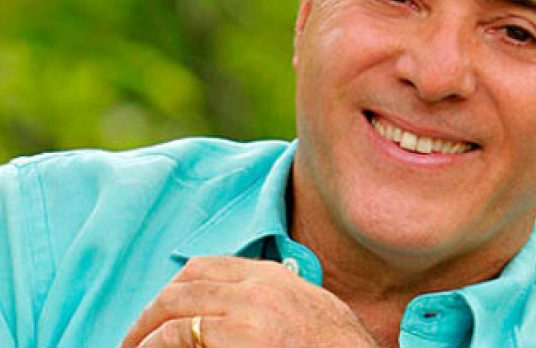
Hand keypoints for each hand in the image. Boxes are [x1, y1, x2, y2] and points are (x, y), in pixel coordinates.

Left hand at [121, 255, 378, 346]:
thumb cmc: (335, 347)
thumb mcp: (307, 309)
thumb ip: (274, 297)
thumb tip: (242, 306)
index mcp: (271, 275)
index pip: (207, 266)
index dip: (176, 286)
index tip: (162, 308)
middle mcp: (256, 284)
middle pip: (187, 281)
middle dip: (156, 305)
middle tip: (136, 333)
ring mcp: (247, 309)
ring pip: (178, 302)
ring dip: (146, 326)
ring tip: (131, 346)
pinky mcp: (239, 337)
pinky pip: (180, 333)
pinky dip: (155, 342)